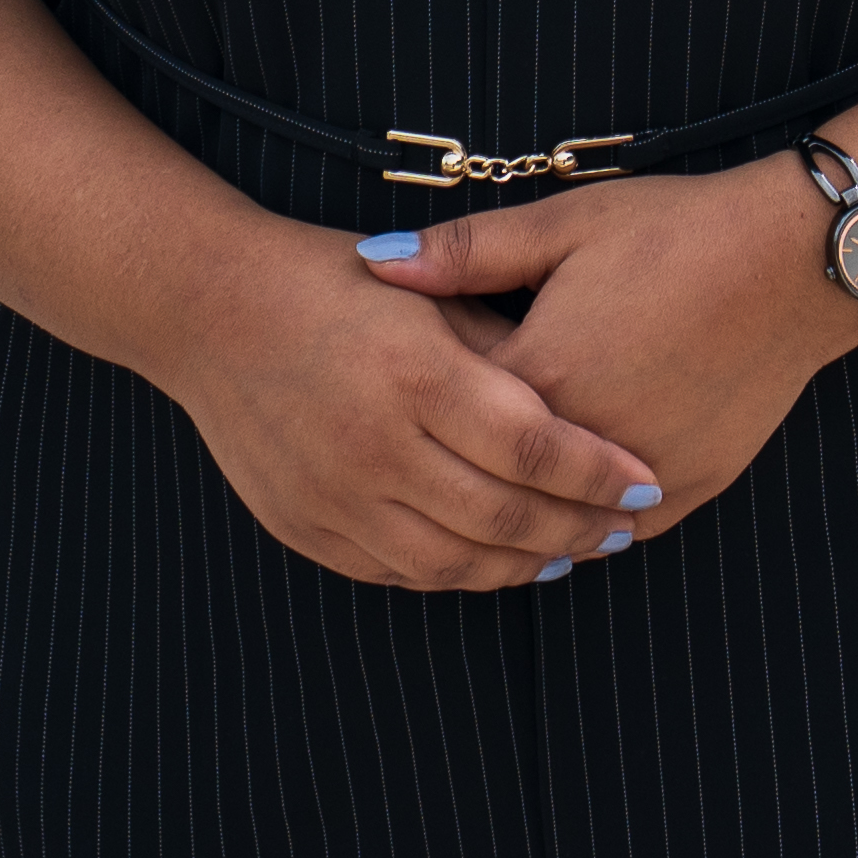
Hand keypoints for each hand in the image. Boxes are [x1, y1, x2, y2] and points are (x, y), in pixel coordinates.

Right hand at [144, 217, 669, 592]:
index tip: (648, 481)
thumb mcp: (428, 293)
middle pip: (504, 517)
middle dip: (580, 528)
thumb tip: (582, 404)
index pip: (533, 446)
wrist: (209, 309)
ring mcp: (334, 496)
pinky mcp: (305, 527)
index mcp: (414, 372)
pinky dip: (460, 573)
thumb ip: (502, 347)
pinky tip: (498, 559)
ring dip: (527, 563)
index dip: (598, 473)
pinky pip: (400, 571)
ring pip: (456, 562)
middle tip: (627, 526)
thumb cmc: (333, 284)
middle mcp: (374, 444)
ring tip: (575, 550)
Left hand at [358, 164, 857, 541]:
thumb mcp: (563, 223)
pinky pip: (623, 532)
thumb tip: (371, 264)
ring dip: (519, 526)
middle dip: (454, 483)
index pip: (447, 419)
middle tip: (409, 487)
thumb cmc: (674, 232)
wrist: (791, 260)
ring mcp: (641, 475)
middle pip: (495, 483)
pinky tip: (566, 527)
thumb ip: (465, 252)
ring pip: (558, 526)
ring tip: (476, 523)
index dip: (416, 412)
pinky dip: (589, 530)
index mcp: (540, 377)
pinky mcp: (691, 487)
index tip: (389, 404)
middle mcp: (585, 442)